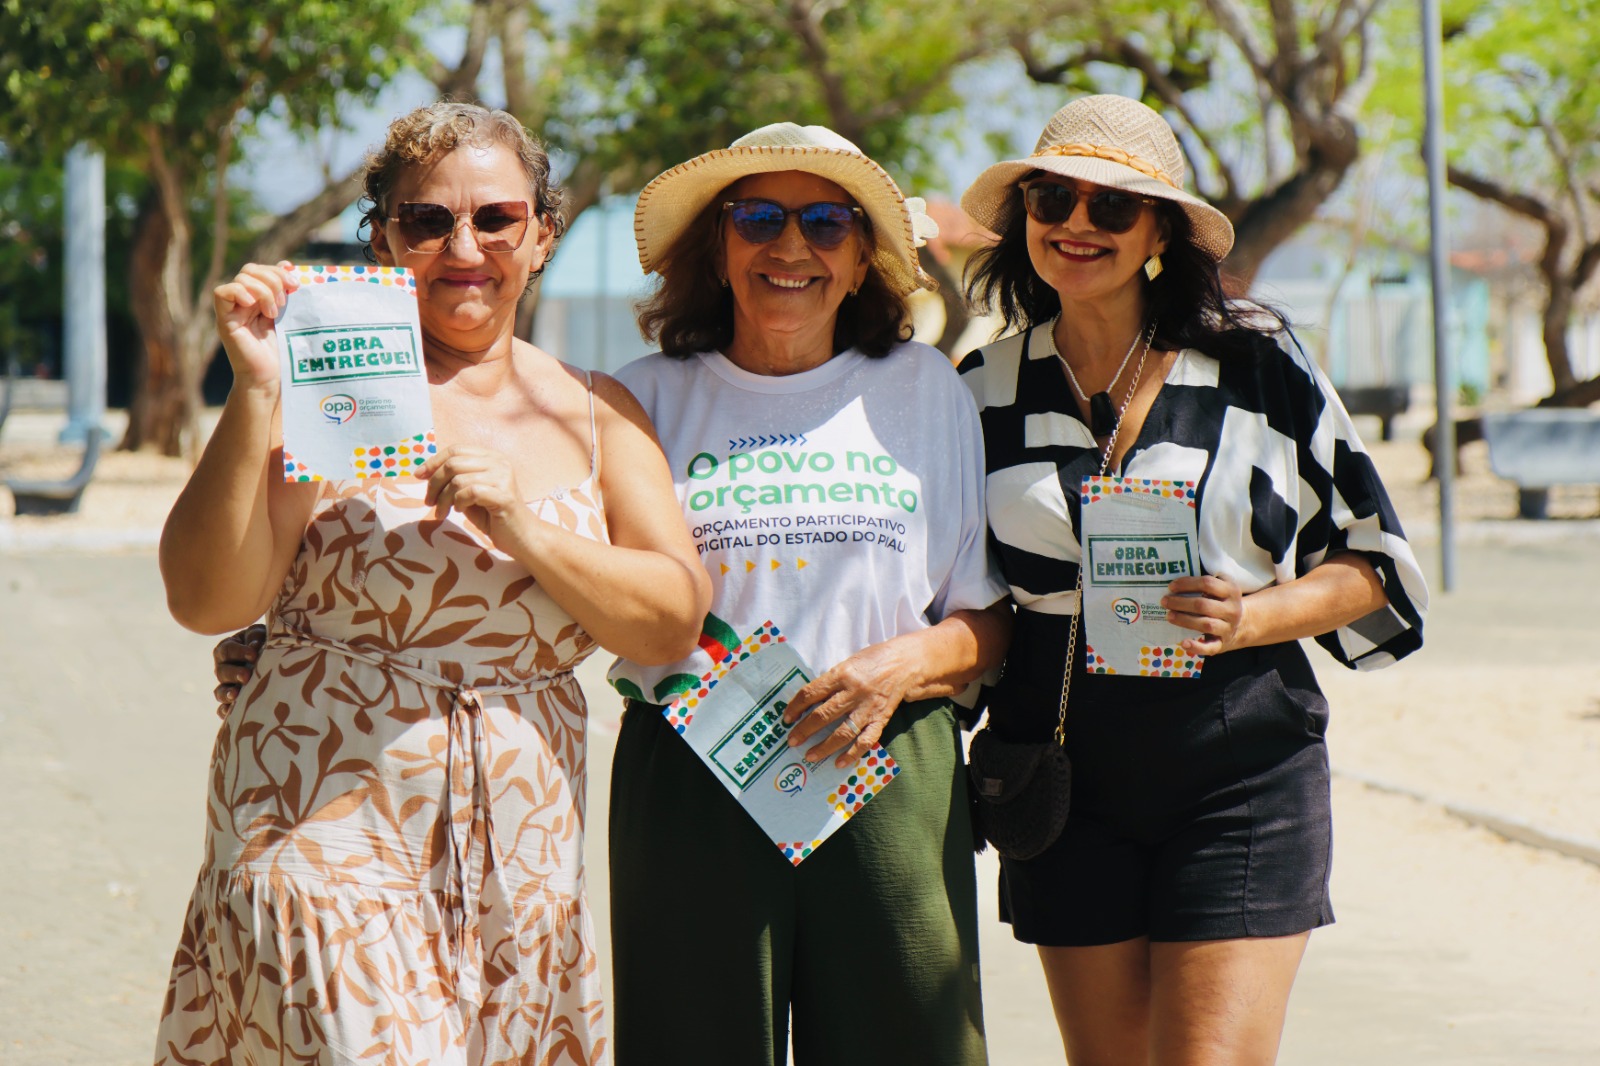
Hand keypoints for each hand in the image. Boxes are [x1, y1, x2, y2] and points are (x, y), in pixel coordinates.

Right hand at [211, 261, 297, 390]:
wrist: (272, 379)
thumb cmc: (284, 352)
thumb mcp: (291, 317)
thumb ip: (289, 293)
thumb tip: (289, 264)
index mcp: (259, 299)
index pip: (261, 269)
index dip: (277, 270)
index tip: (296, 284)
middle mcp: (244, 303)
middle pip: (250, 269)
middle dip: (272, 278)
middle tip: (286, 299)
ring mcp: (233, 311)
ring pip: (241, 279)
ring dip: (263, 290)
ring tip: (275, 311)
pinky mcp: (225, 321)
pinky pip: (222, 293)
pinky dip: (240, 292)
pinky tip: (255, 306)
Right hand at [213, 623, 265, 713]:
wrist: (277, 659)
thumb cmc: (266, 641)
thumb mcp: (261, 634)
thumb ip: (255, 637)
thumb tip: (253, 647)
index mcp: (227, 649)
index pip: (227, 650)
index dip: (239, 653)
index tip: (253, 655)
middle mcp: (223, 668)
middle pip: (221, 672)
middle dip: (234, 674)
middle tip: (246, 676)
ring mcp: (227, 686)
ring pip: (219, 692)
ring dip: (226, 694)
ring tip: (235, 695)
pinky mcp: (233, 702)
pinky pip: (223, 709)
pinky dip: (225, 711)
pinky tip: (231, 713)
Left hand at [417, 445, 534, 549]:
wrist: (522, 537)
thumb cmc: (494, 517)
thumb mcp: (469, 494)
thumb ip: (454, 480)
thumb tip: (425, 472)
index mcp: (492, 457)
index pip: (456, 450)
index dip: (434, 461)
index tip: (419, 476)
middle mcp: (499, 463)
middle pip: (454, 463)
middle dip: (434, 483)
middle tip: (429, 502)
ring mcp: (503, 478)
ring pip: (458, 479)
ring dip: (444, 498)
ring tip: (442, 512)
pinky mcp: (504, 496)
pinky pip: (470, 492)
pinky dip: (459, 502)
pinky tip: (460, 511)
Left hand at [780, 639, 914, 768]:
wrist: (905, 664)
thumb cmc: (872, 661)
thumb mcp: (848, 664)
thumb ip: (831, 681)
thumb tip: (807, 701)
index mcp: (841, 674)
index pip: (811, 693)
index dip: (795, 707)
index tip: (786, 718)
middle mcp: (853, 692)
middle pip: (823, 715)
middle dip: (804, 730)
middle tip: (792, 741)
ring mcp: (867, 708)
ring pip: (842, 732)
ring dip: (824, 747)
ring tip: (810, 756)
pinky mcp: (880, 719)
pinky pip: (865, 740)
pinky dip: (852, 754)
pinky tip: (839, 763)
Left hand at [1163, 574, 1247, 655]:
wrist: (1243, 625)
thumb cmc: (1222, 602)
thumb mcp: (1223, 587)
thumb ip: (1206, 583)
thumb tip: (1176, 583)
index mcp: (1231, 590)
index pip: (1207, 583)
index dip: (1187, 584)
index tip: (1171, 586)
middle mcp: (1232, 609)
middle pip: (1203, 605)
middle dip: (1180, 602)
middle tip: (1165, 601)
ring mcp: (1228, 627)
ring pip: (1205, 624)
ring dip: (1184, 620)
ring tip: (1169, 616)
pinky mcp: (1222, 643)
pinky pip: (1210, 647)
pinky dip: (1196, 647)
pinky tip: (1183, 643)